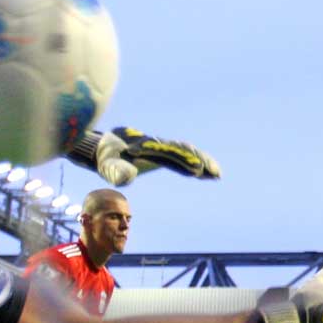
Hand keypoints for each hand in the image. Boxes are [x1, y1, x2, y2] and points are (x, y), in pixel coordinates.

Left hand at [71, 127, 220, 186]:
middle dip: (199, 159)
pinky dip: (195, 161)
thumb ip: (116, 171)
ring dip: (202, 160)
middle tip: (215, 173)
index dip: (183, 159)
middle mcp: (157, 144)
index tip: (196, 169)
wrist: (105, 146)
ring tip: (217, 174)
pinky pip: (182, 156)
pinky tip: (206, 173)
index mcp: (147, 146)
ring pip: (186, 151)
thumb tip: (128, 177)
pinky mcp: (163, 152)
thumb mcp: (107, 166)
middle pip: (182, 149)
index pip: (169, 151)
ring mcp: (161, 147)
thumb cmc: (106, 158)